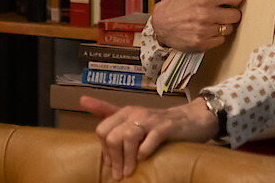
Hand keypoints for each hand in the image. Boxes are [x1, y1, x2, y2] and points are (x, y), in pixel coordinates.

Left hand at [80, 96, 218, 180]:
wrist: (192, 119)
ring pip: (127, 138)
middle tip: (120, 174)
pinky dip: (144, 153)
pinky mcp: (166, 127)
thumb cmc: (159, 124)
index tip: (111, 164)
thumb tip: (82, 100)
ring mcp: (150, 120)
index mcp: (125, 112)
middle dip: (114, 159)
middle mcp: (135, 113)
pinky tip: (145, 159)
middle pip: (111, 136)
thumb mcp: (133, 118)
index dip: (104, 150)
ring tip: (130, 173)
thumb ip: (108, 111)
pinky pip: (149, 140)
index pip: (102, 130)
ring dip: (127, 160)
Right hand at [150, 0, 243, 51]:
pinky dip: (215, 36)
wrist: (160, 23)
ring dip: (222, 25)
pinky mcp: (202, 43)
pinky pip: (221, 40)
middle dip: (230, 13)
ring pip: (229, 28)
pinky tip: (206, 31)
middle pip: (236, 15)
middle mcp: (205, 14)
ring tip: (210, 22)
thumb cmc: (177, 5)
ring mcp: (204, 30)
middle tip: (221, 12)